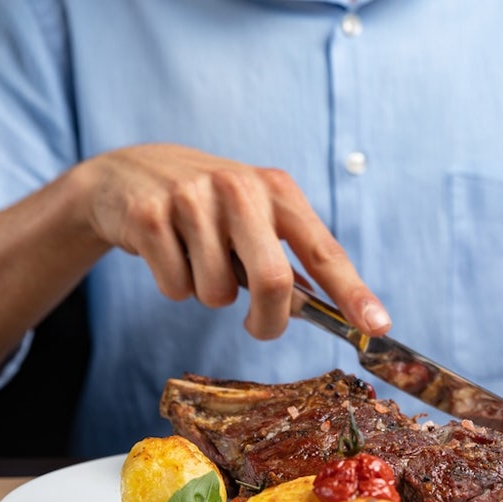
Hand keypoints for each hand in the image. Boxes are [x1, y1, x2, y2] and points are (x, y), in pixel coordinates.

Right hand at [74, 144, 390, 338]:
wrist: (126, 175)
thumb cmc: (206, 208)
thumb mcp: (252, 216)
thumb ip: (286, 258)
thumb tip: (319, 311)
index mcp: (276, 189)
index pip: (324, 250)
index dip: (353, 292)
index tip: (377, 326)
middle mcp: (238, 187)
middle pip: (273, 282)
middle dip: (268, 321)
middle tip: (258, 326)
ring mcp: (191, 198)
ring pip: (217, 294)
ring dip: (210, 296)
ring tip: (196, 261)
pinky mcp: (149, 215)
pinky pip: (175, 288)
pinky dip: (174, 287)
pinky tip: (167, 253)